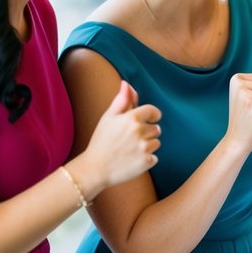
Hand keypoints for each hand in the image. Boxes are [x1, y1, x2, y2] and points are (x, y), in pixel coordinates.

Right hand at [80, 81, 161, 197]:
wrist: (95, 168)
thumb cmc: (101, 141)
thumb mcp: (108, 117)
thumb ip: (121, 100)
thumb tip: (127, 84)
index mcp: (132, 118)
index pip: (154, 111)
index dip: (151, 116)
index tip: (146, 120)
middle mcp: (140, 132)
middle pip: (156, 128)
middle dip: (146, 132)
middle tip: (130, 139)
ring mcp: (144, 148)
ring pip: (156, 143)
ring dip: (147, 145)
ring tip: (130, 149)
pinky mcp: (147, 162)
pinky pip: (154, 157)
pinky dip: (146, 159)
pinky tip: (132, 159)